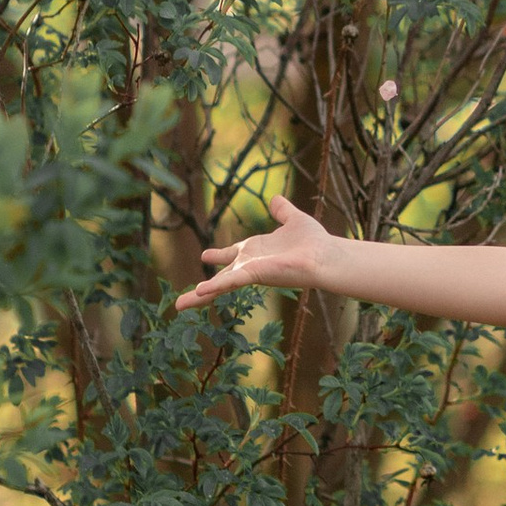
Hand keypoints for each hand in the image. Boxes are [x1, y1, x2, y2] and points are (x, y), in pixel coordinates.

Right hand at [177, 194, 338, 308]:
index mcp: (256, 251)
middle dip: (201, 291)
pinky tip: (199, 292)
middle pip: (220, 279)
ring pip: (220, 285)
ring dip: (200, 296)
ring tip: (180, 306)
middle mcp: (251, 264)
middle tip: (180, 303)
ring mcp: (251, 272)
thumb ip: (283, 211)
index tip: (204, 256)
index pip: (231, 255)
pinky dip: (215, 286)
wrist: (326, 255)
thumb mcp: (293, 220)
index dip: (218, 255)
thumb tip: (276, 199)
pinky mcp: (255, 275)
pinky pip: (231, 281)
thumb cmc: (314, 242)